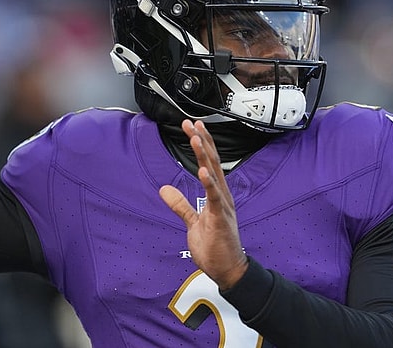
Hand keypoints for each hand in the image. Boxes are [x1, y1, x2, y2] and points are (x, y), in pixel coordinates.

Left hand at [159, 120, 248, 289]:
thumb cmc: (215, 246)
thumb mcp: (193, 222)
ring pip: (214, 175)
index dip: (201, 144)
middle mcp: (222, 196)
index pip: (209, 164)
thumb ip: (180, 205)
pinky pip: (215, 199)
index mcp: (217, 195)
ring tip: (196, 138)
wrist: (228, 269)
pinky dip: (209, 184)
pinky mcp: (221, 220)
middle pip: (212, 163)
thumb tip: (164, 189)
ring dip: (205, 156)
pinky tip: (203, 171)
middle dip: (202, 142)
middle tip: (191, 123)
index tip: (192, 127)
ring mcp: (223, 207)